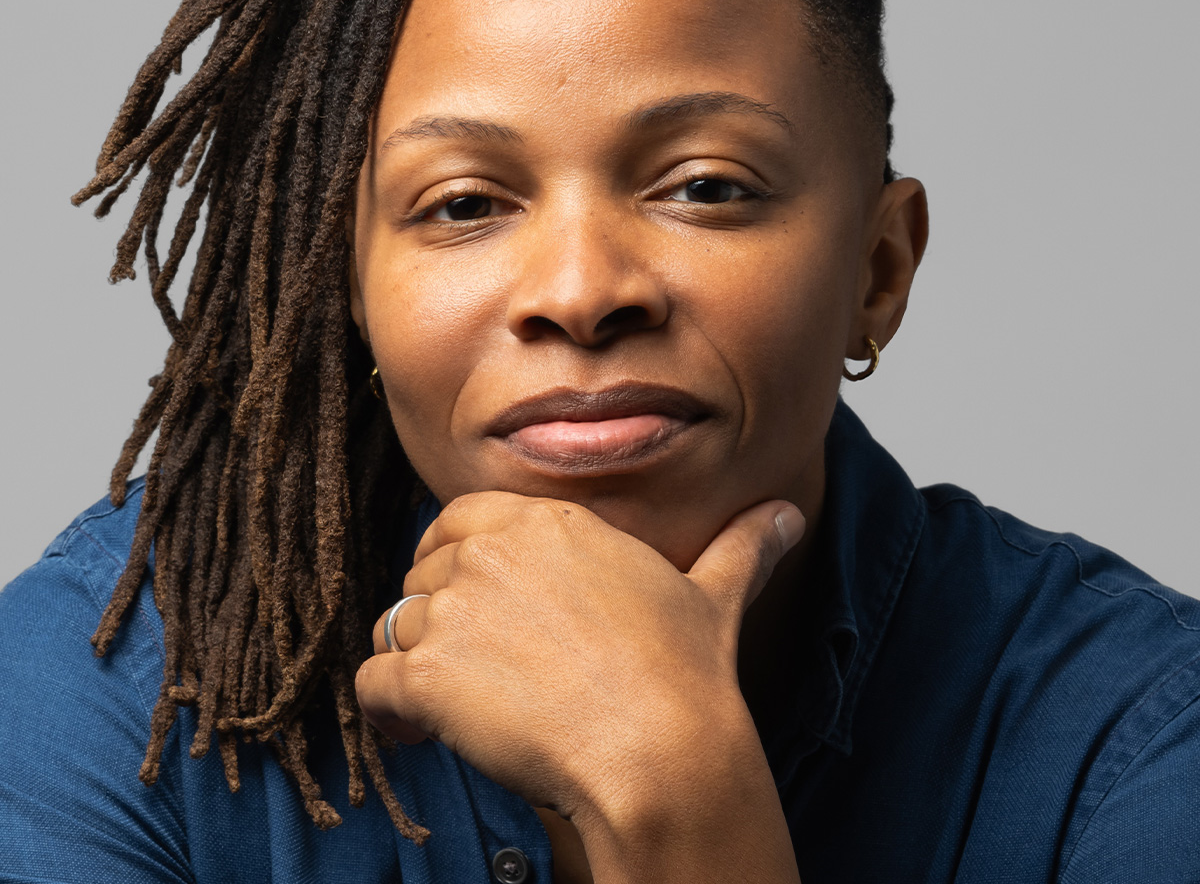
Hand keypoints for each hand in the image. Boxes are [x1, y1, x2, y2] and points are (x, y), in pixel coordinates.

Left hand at [355, 492, 804, 880]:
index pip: (459, 519)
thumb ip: (740, 547)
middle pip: (423, 572)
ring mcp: (455, 610)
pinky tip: (417, 733)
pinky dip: (386, 713)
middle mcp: (492, 553)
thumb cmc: (686, 673)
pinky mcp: (427, 675)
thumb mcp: (713, 594)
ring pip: (395, 627)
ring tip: (450, 708)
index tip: (476, 601)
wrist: (661, 750)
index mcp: (548, 523)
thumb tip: (786, 514)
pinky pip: (372, 684)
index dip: (456, 559)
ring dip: (414, 665)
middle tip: (474, 666)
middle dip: (438, 616)